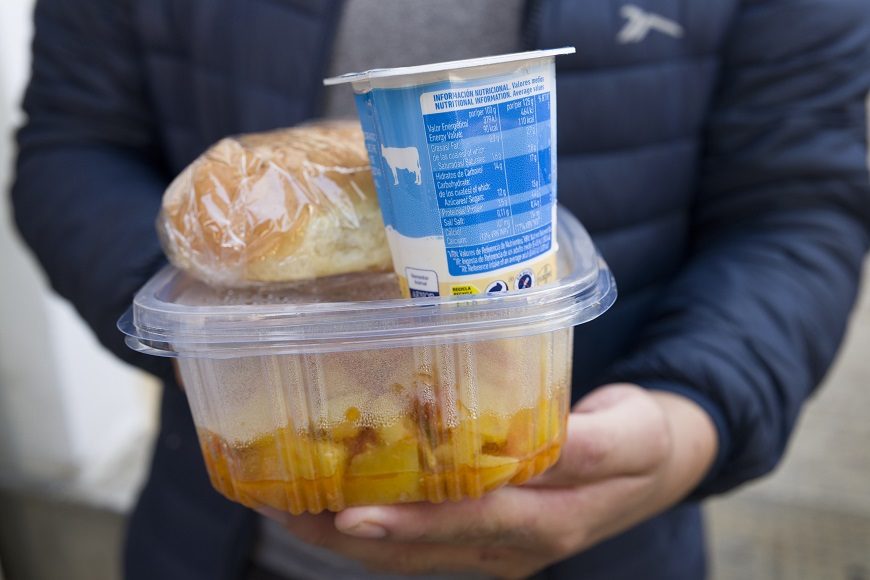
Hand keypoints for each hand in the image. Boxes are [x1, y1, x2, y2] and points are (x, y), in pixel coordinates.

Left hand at [262, 384, 716, 577]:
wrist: (655, 465)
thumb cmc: (642, 441)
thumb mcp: (632, 437)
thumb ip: (591, 446)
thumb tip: (544, 447)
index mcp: (547, 523)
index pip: (469, 524)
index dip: (411, 522)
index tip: (348, 513)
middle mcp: (512, 545)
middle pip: (423, 546)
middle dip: (353, 533)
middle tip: (286, 511)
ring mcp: (496, 544)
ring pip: (414, 549)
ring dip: (351, 535)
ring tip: (289, 509)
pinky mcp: (486, 532)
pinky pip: (423, 535)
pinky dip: (378, 522)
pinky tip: (338, 501)